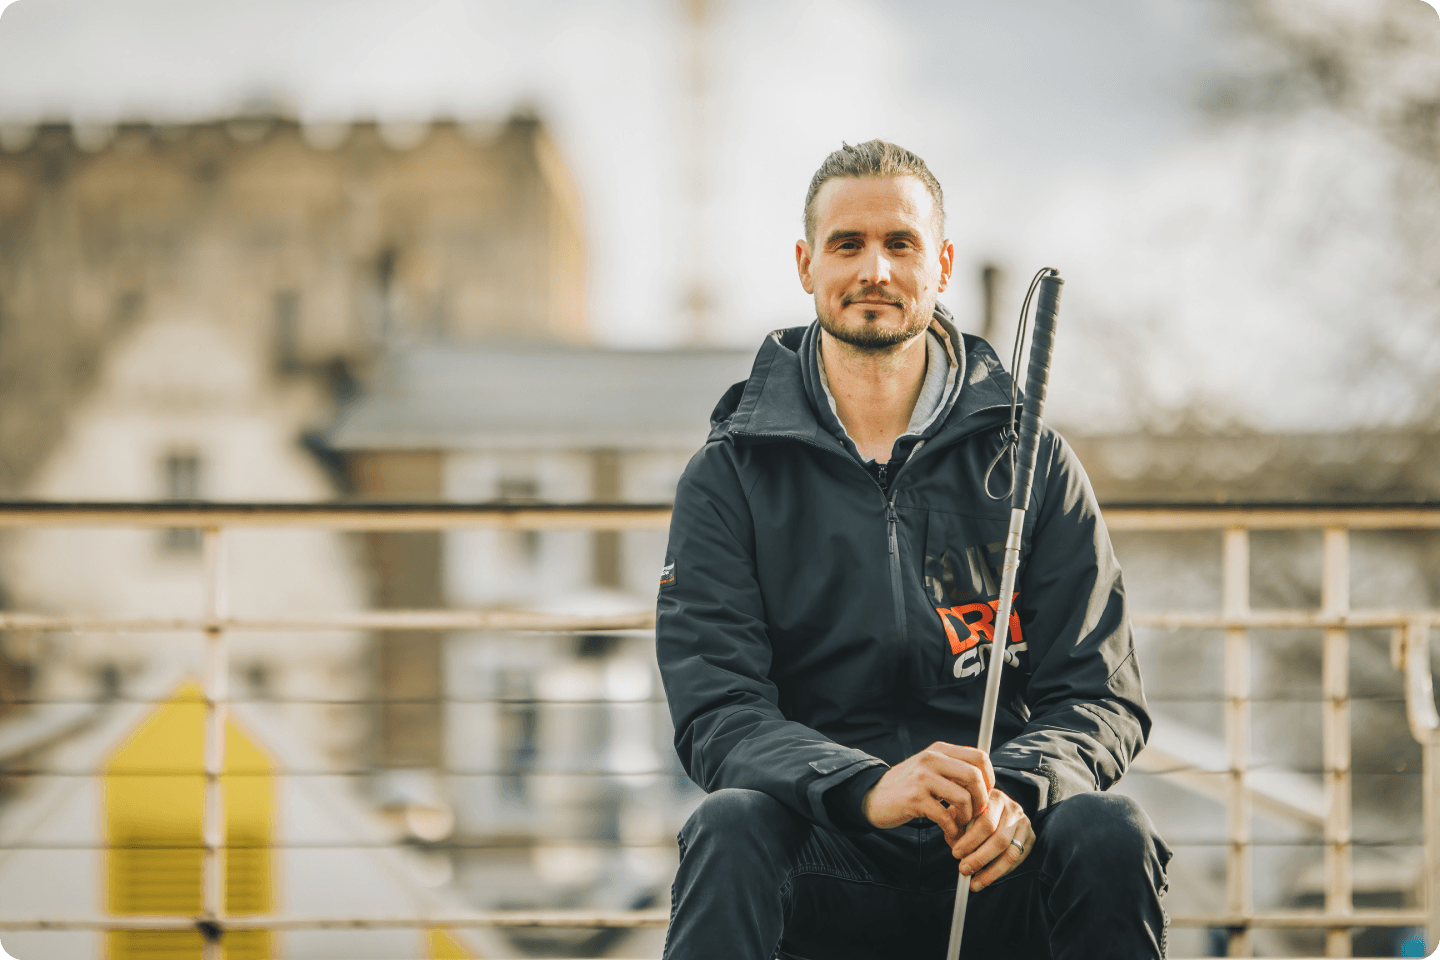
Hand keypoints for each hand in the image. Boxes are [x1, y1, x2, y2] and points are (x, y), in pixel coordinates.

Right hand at [860, 741, 993, 844]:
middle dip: (981, 800)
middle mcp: (931, 759)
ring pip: (963, 797)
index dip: (989, 778)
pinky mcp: (914, 799)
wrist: (873, 797)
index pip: (979, 757)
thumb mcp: (930, 769)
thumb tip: (987, 783)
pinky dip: (953, 829)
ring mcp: (922, 778)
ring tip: (961, 824)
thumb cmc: (908, 786)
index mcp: (939, 750)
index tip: (985, 795)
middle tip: (976, 814)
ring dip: (967, 817)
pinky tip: (949, 833)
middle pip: (974, 776)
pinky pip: (945, 816)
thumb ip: (954, 770)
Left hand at [952, 786, 1032, 891]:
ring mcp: (1024, 823)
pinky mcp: (1031, 837)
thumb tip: (956, 847)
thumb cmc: (974, 812)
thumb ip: (956, 826)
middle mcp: (1013, 808)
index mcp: (995, 798)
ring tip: (974, 883)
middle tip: (963, 870)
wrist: (997, 807)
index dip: (970, 841)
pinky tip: (986, 877)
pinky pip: (1017, 860)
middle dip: (980, 859)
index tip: (955, 854)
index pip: (986, 822)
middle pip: (1000, 839)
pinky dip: (1001, 872)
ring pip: (1011, 853)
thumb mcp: (962, 813)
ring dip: (991, 872)